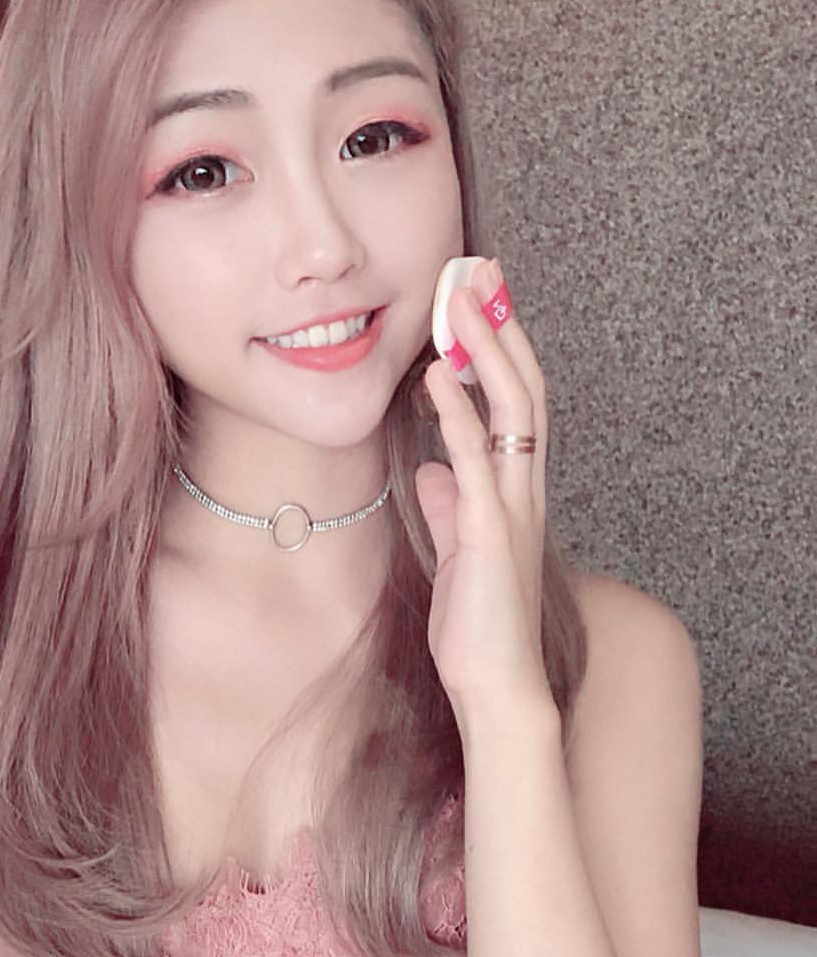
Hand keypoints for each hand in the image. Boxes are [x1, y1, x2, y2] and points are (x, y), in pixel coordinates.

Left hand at [411, 258, 553, 726]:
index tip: (480, 297)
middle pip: (523, 387)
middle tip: (479, 267)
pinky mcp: (490, 533)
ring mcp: (512, 508)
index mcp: (515, 491)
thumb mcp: (457, 551)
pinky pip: (477, 459)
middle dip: (500, 324)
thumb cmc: (478, 628)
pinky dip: (456, 414)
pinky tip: (434, 376)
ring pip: (512, 409)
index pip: (516, 402)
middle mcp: (523, 489)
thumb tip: (433, 468)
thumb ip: (451, 505)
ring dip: (484, 349)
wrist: (496, 688)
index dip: (500, 347)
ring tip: (462, 296)